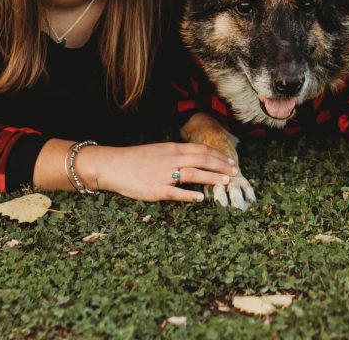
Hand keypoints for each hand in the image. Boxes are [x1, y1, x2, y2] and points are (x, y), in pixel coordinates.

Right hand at [77, 142, 237, 203]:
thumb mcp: (158, 152)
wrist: (113, 165)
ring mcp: (164, 175)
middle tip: (235, 172)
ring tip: (226, 182)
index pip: (201, 150)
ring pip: (194, 174)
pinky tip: (201, 198)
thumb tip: (194, 160)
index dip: (218, 156)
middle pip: (202, 160)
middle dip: (221, 166)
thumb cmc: (135, 159)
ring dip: (212, 178)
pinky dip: (190, 194)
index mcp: (172, 149)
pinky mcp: (156, 190)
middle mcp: (171, 159)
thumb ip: (176, 156)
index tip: (230, 161)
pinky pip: (176, 192)